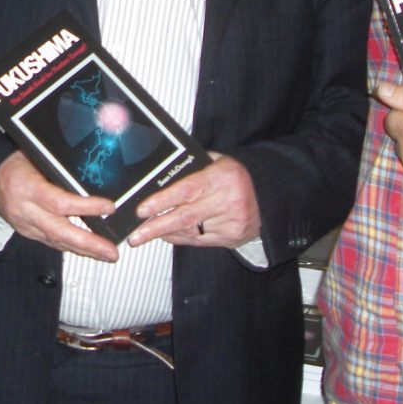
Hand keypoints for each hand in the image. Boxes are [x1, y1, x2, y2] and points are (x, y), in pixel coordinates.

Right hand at [0, 152, 117, 261]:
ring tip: (107, 254)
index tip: (108, 207)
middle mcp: (25, 211)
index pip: (58, 202)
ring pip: (57, 242)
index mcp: (25, 188)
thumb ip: (58, 171)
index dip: (85, 207)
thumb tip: (91, 176)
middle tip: (111, 251)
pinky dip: (72, 247)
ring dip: (84, 250)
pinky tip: (88, 251)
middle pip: (59, 231)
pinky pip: (51, 242)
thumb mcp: (35, 158)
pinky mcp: (27, 233)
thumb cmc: (14, 164)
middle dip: (89, 244)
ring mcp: (25, 225)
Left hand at [128, 156, 260, 248]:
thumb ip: (191, 169)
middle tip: (135, 236)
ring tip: (146, 233)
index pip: (186, 190)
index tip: (142, 210)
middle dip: (156, 228)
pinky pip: (199, 241)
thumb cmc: (234, 176)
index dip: (162, 201)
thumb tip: (160, 180)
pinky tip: (167, 234)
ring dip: (165, 233)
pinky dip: (180, 238)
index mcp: (221, 177)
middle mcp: (227, 200)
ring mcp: (231, 222)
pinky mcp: (232, 237)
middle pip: (185, 217)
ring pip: (190, 231)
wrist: (267, 196)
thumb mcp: (216, 162)